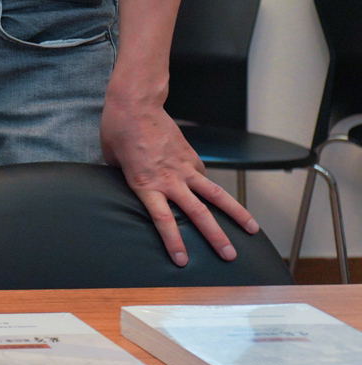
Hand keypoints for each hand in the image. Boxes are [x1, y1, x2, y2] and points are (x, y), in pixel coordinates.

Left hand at [101, 93, 258, 265]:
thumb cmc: (118, 131)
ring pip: (215, 195)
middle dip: (215, 236)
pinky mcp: (191, 157)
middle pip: (197, 213)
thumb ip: (123, 179)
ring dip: (235, 214)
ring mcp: (184, 167)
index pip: (162, 219)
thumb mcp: (112, 161)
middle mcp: (169, 179)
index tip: (183, 260)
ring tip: (251, 231)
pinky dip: (212, 191)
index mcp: (145, 183)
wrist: (136, 104)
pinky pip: (204, 178)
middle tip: (229, 256)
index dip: (173, 240)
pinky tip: (222, 202)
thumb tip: (126, 187)